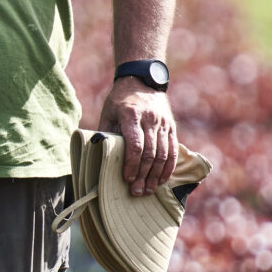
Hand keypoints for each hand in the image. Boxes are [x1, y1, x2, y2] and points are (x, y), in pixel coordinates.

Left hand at [99, 80, 176, 196]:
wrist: (142, 80)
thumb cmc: (120, 100)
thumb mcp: (108, 113)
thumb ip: (106, 134)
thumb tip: (99, 157)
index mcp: (131, 115)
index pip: (135, 144)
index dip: (131, 164)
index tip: (127, 179)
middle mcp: (150, 119)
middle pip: (150, 153)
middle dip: (143, 175)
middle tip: (137, 192)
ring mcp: (163, 123)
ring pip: (163, 154)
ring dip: (156, 175)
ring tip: (148, 190)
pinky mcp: (171, 127)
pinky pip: (173, 150)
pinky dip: (168, 167)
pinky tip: (162, 180)